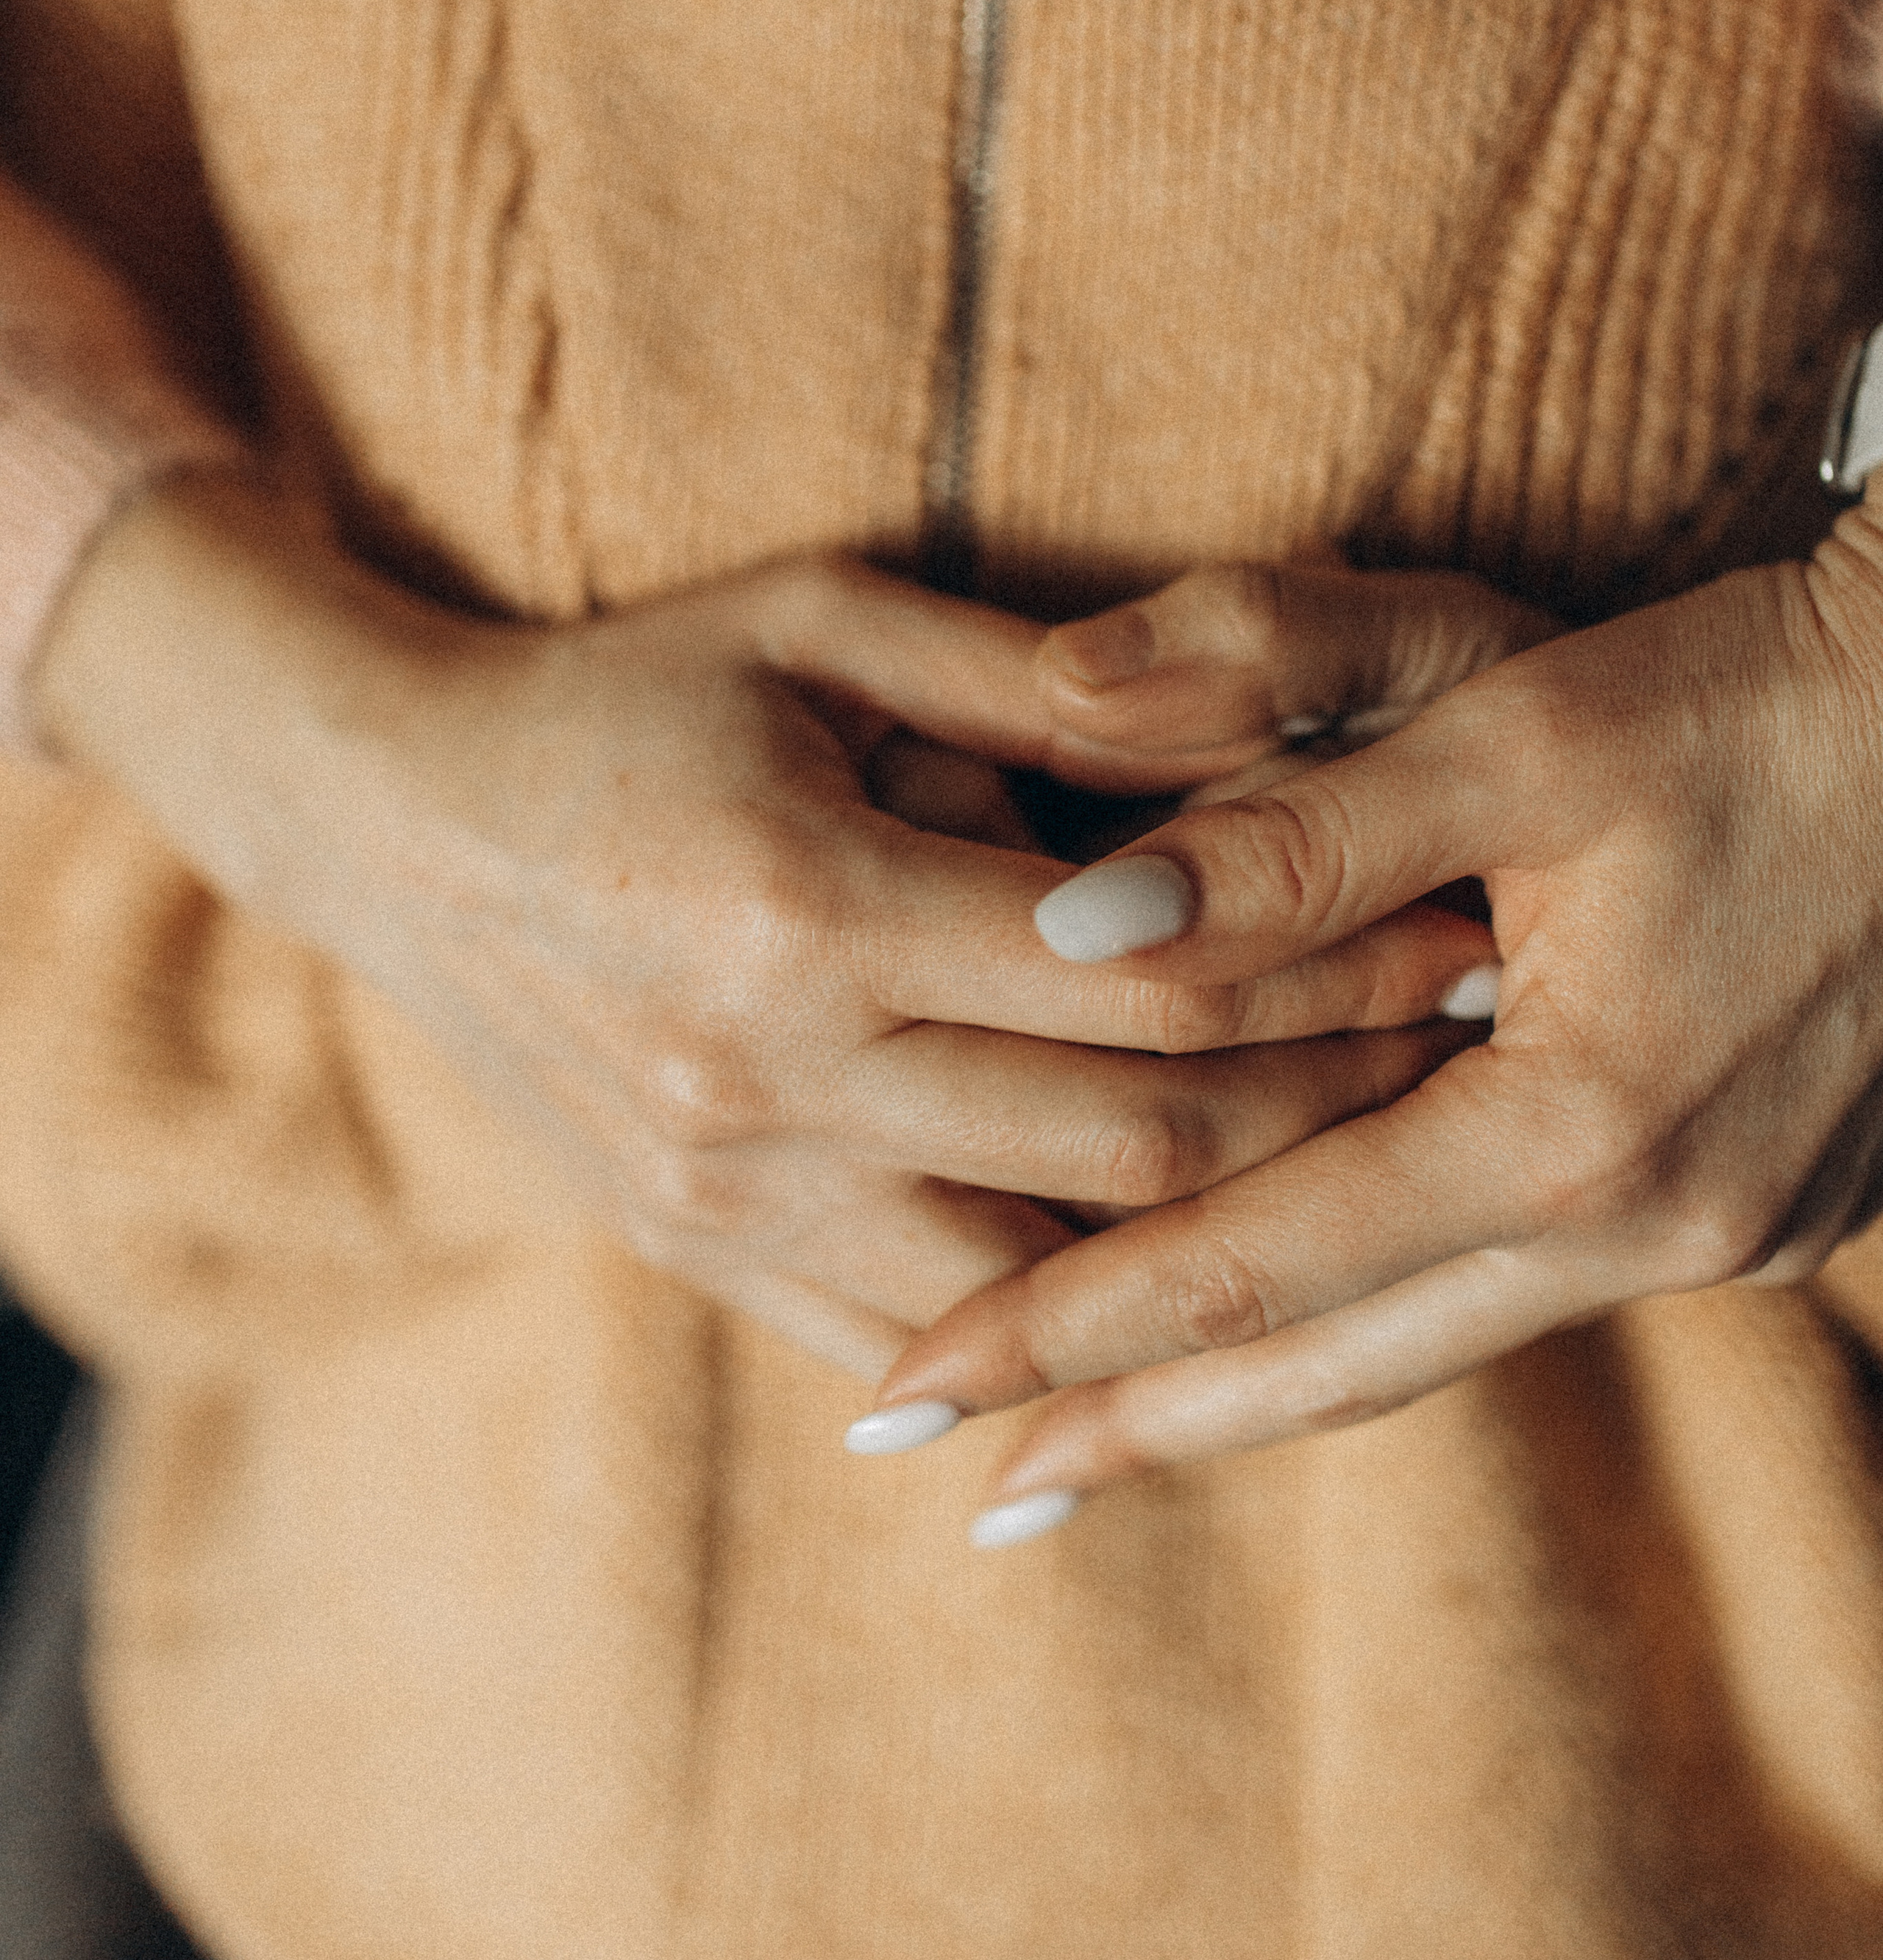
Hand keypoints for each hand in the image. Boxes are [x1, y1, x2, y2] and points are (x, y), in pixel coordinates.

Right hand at [31, 481, 1467, 1378]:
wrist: (397, 827)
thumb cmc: (629, 690)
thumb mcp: (814, 617)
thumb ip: (1033, 672)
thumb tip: (1256, 718)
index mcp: (810, 903)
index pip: (1155, 982)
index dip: (1342, 970)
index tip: (1471, 939)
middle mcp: (771, 1077)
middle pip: (1136, 1152)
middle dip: (1336, 1112)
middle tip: (1468, 1064)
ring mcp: (729, 1192)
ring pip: (1047, 1289)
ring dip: (1222, 1248)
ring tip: (1359, 1177)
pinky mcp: (700, 1250)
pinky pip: (916, 1342)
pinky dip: (1058, 1334)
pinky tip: (1176, 1291)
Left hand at [871, 517, 1882, 1513]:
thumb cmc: (1747, 697)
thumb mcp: (1515, 721)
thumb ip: (1288, 829)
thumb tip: (1067, 928)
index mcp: (1580, 1124)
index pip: (1257, 1266)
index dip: (1069, 1328)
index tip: (910, 1388)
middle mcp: (1656, 1223)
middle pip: (1338, 1365)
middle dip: (1139, 1429)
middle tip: (970, 1492)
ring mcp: (1723, 1235)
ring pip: (1433, 1347)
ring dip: (1257, 1399)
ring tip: (1098, 1449)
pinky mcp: (1757, 1210)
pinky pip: (1519, 1295)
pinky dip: (1384, 1320)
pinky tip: (1302, 1321)